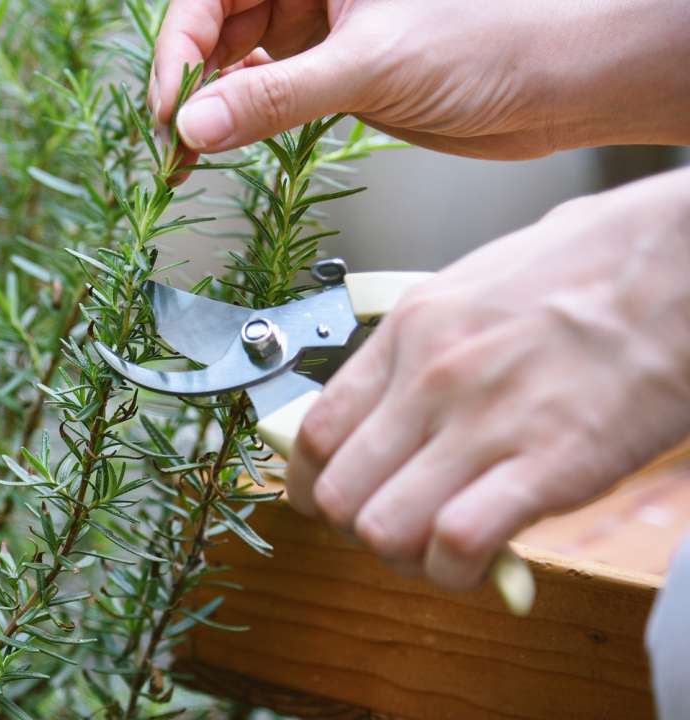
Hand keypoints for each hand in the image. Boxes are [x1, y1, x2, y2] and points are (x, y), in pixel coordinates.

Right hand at [151, 0, 689, 158]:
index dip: (181, 45)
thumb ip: (275, 98)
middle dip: (189, 79)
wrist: (555, 86)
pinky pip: (268, 88)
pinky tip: (228, 141)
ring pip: (238, 58)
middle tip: (175, 138)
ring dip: (210, 104)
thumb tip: (196, 125)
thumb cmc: (490, 41)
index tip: (173, 105)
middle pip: (216, 23)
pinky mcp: (334, 69)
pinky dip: (243, 117)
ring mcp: (320, 27)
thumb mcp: (369, 66)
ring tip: (190, 152)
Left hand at [285, 167, 689, 589]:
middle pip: (340, 495)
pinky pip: (458, 543)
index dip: (311, 485)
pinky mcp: (549, 465)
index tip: (328, 501)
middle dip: (357, 527)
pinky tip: (479, 559)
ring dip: (405, 555)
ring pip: (384, 529)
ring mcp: (485, 422)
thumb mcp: (471, 286)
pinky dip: (457, 569)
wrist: (683, 261)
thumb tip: (384, 402)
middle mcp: (431, 378)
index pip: (314, 434)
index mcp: (408, 331)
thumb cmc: (586, 268)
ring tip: (439, 545)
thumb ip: (418, 348)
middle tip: (395, 524)